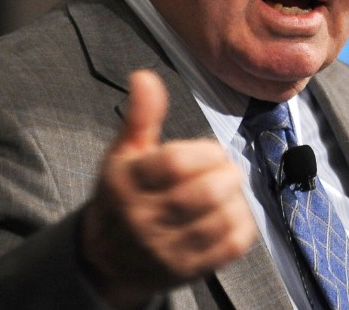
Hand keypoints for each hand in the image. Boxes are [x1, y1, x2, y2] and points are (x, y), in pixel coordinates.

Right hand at [80, 70, 256, 308]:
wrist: (106, 259)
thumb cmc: (122, 196)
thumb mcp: (124, 154)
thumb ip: (140, 116)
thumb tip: (145, 76)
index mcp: (126, 183)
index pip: (177, 164)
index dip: (206, 152)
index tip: (211, 152)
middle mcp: (142, 219)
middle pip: (204, 194)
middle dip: (226, 174)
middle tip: (225, 169)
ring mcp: (164, 248)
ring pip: (220, 220)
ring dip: (235, 198)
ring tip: (228, 190)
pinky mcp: (186, 270)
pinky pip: (229, 247)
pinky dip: (242, 224)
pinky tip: (232, 212)